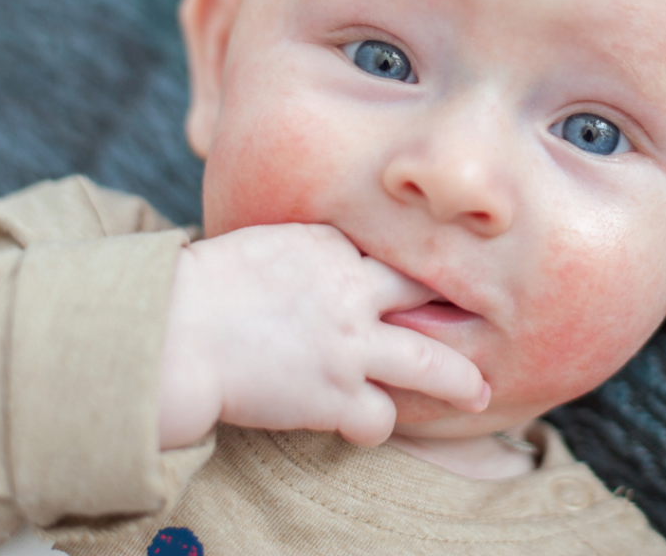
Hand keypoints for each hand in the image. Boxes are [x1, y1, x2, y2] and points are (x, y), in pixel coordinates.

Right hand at [157, 223, 488, 449]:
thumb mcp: (266, 241)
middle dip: (460, 305)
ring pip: (430, 363)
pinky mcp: (334, 395)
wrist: (174, 329)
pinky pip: (380, 418)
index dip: (416, 268)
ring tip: (480, 393)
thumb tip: (326, 260)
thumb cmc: (205, 284)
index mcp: (333, 244)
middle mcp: (353, 289)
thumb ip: (310, 251)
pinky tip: (369, 424)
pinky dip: (377, 424)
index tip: (436, 278)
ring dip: (459, 381)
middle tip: (491, 317)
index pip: (391, 252)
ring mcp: (350, 344)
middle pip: (428, 293)